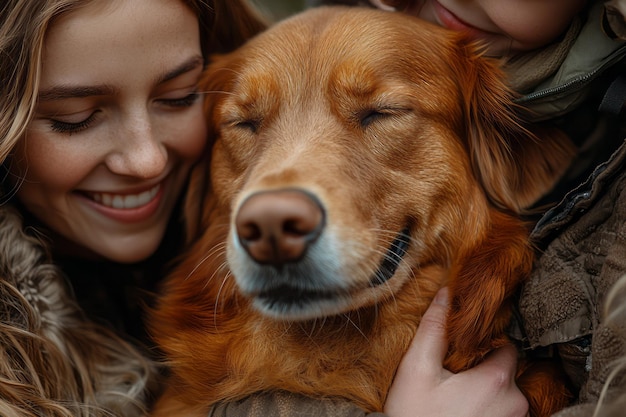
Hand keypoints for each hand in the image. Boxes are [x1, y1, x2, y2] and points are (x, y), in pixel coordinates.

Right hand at [384, 287, 528, 416]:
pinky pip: (503, 412)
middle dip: (484, 367)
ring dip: (487, 389)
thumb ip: (434, 329)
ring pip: (506, 393)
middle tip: (454, 373)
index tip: (463, 346)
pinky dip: (488, 408)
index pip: (506, 344)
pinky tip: (463, 409)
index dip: (484, 341)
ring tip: (457, 393)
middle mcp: (515, 403)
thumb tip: (446, 294)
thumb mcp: (417, 369)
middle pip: (506, 370)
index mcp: (498, 380)